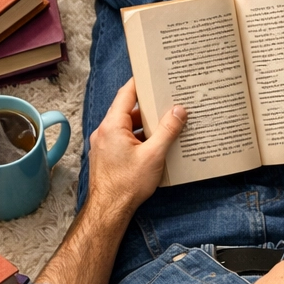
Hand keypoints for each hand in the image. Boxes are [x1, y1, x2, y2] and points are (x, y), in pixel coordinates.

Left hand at [87, 79, 186, 219]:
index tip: (152, 74)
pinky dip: (140, 137)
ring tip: (167, 123)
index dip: (140, 83)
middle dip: (149, 106)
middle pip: (127, 110)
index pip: (126, 94)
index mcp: (112, 126)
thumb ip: (167, 130)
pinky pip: (125, 138)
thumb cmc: (128, 184)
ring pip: (127, 126)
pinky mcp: (108, 155)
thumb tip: (179, 110)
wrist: (110, 209)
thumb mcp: (154, 155)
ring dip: (145, 124)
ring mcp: (105, 144)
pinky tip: (156, 143)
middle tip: (168, 100)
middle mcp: (104, 131)